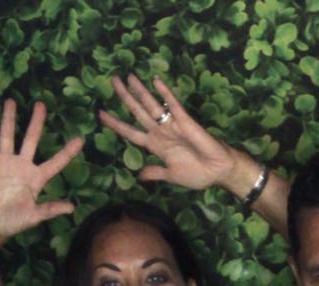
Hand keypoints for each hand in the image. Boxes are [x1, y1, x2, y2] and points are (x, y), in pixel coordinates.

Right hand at [0, 99, 83, 251]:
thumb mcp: (34, 216)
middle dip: (36, 122)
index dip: (67, 152)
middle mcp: (21, 166)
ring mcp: (4, 163)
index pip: (55, 162)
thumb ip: (51, 209)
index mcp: (36, 178)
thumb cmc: (13, 222)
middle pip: (31, 139)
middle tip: (41, 104)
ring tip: (11, 102)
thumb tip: (72, 208)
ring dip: (9, 119)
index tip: (80, 139)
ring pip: (7, 136)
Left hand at [100, 75, 235, 193]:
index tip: (101, 114)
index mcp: (156, 146)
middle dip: (125, 97)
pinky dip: (165, 93)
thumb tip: (139, 176)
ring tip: (128, 76)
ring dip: (140, 91)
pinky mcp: (185, 121)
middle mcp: (161, 132)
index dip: (116, 124)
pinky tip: (155, 80)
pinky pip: (173, 104)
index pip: (131, 132)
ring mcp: (172, 124)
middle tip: (113, 80)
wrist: (218, 172)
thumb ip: (155, 172)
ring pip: (152, 105)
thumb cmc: (197, 174)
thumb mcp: (172, 176)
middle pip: (138, 112)